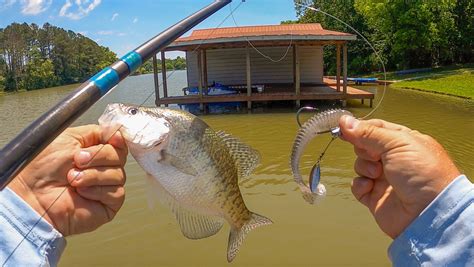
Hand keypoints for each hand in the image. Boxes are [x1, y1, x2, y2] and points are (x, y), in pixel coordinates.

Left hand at [8, 125, 127, 235]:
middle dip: (99, 156)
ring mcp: (106, 186)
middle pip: (120, 156)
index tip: (112, 138)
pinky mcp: (107, 205)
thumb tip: (118, 130)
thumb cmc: (41, 168)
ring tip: (72, 179)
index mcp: (94, 150)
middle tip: (77, 160)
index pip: (118, 141)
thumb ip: (97, 132)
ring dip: (93, 174)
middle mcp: (102, 167)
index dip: (117, 138)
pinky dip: (97, 190)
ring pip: (119, 174)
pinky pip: (116, 193)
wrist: (32, 194)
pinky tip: (81, 192)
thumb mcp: (69, 137)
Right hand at [339, 116, 459, 238]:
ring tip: (377, 175)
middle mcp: (394, 159)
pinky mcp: (375, 197)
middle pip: (364, 146)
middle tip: (375, 157)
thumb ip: (368, 133)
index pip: (376, 128)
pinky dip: (360, 185)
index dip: (359, 128)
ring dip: (364, 167)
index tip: (343, 128)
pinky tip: (370, 187)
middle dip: (364, 150)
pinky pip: (358, 186)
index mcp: (404, 142)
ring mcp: (384, 178)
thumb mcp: (397, 144)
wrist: (430, 213)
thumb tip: (344, 120)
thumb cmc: (422, 173)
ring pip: (360, 165)